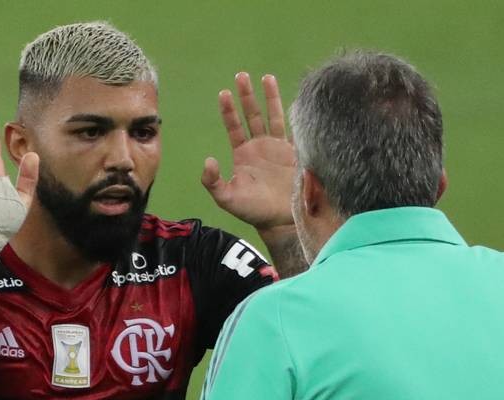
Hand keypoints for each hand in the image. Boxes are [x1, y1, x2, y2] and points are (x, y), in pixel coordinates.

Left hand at [202, 73, 295, 232]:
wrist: (282, 220)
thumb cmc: (253, 211)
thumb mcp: (227, 198)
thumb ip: (213, 181)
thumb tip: (208, 161)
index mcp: (243, 154)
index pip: (234, 127)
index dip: (229, 111)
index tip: (224, 93)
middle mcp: (260, 147)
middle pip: (252, 115)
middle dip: (246, 96)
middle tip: (241, 75)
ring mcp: (278, 147)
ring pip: (272, 116)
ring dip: (268, 97)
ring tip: (265, 77)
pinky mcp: (295, 151)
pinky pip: (292, 128)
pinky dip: (291, 112)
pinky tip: (293, 97)